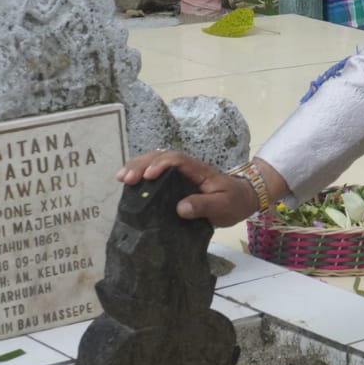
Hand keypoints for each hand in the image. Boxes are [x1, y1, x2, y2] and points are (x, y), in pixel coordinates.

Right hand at [114, 149, 258, 226]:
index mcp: (199, 170)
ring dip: (137, 166)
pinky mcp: (175, 180)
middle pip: (160, 156)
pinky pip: (155, 171)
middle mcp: (187, 167)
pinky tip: (128, 183)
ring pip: (155, 160)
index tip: (147, 177)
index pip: (177, 160)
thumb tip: (180, 208)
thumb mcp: (223, 206)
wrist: (242, 198)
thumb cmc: (233, 201)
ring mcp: (180, 172)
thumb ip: (204, 206)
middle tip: (126, 179)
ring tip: (121, 178)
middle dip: (141, 165)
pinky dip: (140, 173)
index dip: (160, 165)